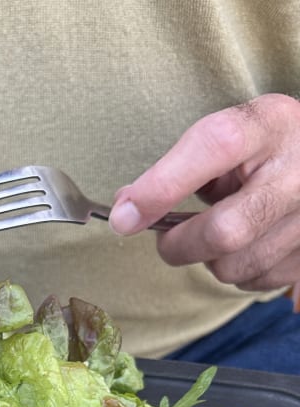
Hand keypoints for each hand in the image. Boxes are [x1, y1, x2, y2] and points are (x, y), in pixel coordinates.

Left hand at [109, 94, 299, 296]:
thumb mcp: (231, 135)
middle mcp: (299, 171)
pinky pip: (256, 281)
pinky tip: (248, 244)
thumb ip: (179, 168)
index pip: (216, 146)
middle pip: (225, 231)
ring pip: (236, 267)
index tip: (124, 216)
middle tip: (167, 238)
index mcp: (270, 125)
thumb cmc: (266, 148)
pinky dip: (239, 271)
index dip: (164, 186)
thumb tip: (126, 211)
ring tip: (219, 231)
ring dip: (211, 259)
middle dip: (180, 244)